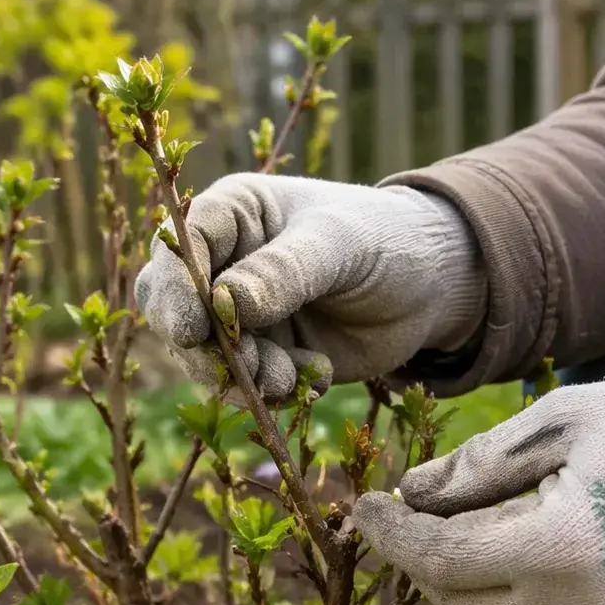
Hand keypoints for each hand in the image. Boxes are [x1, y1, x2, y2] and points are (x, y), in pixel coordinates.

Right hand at [135, 173, 485, 400]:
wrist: (432, 286)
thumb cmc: (385, 239)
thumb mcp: (339, 245)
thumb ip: (285, 271)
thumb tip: (226, 302)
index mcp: (233, 214)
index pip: (180, 245)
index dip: (175, 288)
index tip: (191, 329)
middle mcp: (225, 263)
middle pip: (172, 306)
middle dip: (200, 346)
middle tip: (242, 370)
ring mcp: (241, 314)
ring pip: (204, 355)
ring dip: (240, 377)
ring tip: (288, 380)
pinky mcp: (264, 354)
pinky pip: (244, 384)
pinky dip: (271, 391)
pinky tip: (316, 376)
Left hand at [353, 368, 604, 604]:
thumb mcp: (560, 421)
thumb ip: (479, 464)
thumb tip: (411, 492)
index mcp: (557, 550)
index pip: (441, 559)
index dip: (391, 536)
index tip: (364, 506)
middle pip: (457, 603)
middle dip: (419, 561)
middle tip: (401, 513)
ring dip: (461, 581)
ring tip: (454, 524)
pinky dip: (508, 594)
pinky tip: (509, 544)